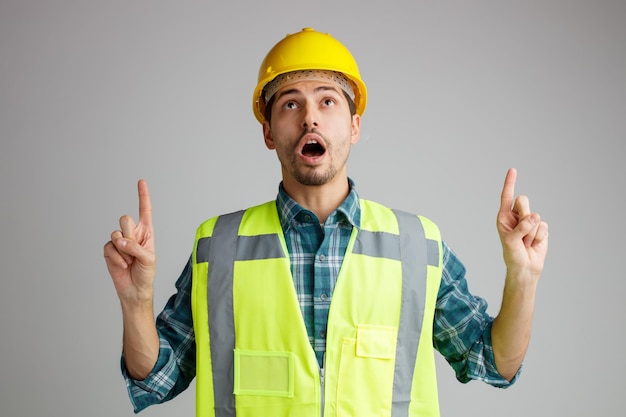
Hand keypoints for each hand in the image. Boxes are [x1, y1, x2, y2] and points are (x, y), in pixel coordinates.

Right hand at [103, 180, 155, 303]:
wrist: (134, 289)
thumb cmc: (146, 273)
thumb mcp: (149, 259)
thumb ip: (136, 247)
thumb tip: (120, 241)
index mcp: (146, 232)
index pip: (144, 210)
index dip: (143, 196)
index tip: (141, 181)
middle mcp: (132, 233)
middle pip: (125, 219)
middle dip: (129, 234)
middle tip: (133, 249)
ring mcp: (120, 241)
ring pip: (116, 233)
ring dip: (123, 250)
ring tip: (129, 261)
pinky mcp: (109, 250)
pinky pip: (109, 247)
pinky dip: (116, 258)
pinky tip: (122, 265)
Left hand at [497, 168, 548, 283]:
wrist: (525, 267)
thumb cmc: (512, 254)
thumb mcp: (511, 241)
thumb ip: (521, 228)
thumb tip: (534, 217)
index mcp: (504, 216)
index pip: (507, 196)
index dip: (510, 182)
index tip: (513, 169)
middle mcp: (517, 216)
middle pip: (524, 201)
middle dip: (523, 216)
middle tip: (520, 233)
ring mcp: (530, 221)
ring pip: (535, 216)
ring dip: (530, 233)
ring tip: (525, 242)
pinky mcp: (541, 228)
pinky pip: (544, 227)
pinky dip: (539, 237)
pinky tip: (534, 243)